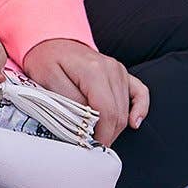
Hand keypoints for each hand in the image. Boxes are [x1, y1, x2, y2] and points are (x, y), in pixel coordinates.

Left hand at [23, 39, 149, 143]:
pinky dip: (141, 108)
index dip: (102, 135)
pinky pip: (140, 92)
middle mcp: (111, 69)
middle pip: (118, 114)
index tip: (92, 147)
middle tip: (90, 144)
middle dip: (107, 134)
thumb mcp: (48, 80)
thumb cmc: (46, 59)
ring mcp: (118, 70)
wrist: (50, 40)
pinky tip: (135, 122)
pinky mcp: (121, 73)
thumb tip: (86, 123)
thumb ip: (69, 101)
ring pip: (126, 109)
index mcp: (93, 70)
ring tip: (98, 134)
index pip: (106, 112)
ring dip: (115, 126)